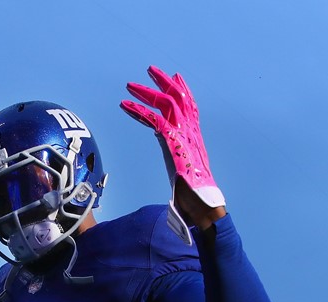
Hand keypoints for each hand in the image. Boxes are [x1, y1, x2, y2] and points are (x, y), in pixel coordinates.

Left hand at [121, 65, 225, 229]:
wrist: (203, 205)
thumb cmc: (195, 195)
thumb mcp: (186, 172)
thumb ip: (180, 162)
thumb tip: (176, 168)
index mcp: (195, 137)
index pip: (191, 106)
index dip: (183, 89)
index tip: (175, 76)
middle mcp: (191, 132)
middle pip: (179, 98)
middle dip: (164, 82)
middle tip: (150, 70)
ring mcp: (184, 136)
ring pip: (166, 103)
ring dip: (147, 92)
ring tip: (130, 86)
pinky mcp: (174, 143)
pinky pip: (154, 120)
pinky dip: (138, 111)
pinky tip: (125, 106)